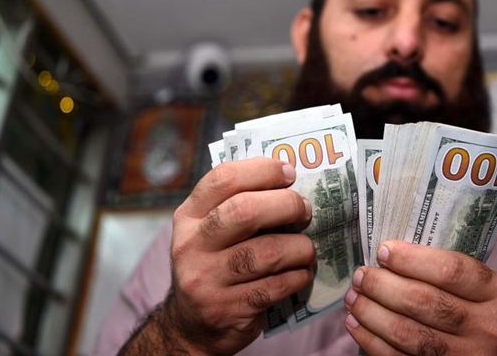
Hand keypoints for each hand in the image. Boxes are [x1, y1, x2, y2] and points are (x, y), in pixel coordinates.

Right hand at [164, 158, 315, 354]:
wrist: (194, 326)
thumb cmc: (215, 266)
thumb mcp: (211, 233)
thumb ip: (238, 206)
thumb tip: (290, 182)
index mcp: (188, 216)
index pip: (222, 179)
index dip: (261, 170)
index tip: (289, 172)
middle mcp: (191, 245)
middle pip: (244, 211)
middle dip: (286, 205)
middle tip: (305, 210)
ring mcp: (205, 279)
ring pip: (265, 252)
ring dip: (299, 247)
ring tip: (308, 249)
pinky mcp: (226, 309)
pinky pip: (274, 286)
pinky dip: (296, 277)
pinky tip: (301, 273)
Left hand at [344, 241, 496, 355]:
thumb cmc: (478, 315)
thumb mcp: (478, 290)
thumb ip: (445, 273)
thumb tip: (387, 255)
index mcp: (495, 294)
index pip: (451, 270)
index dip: (412, 259)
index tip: (383, 250)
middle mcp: (485, 328)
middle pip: (425, 302)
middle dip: (383, 286)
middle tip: (361, 275)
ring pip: (409, 334)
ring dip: (372, 313)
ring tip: (354, 297)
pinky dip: (372, 341)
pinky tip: (356, 324)